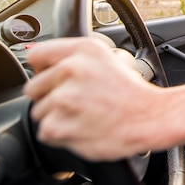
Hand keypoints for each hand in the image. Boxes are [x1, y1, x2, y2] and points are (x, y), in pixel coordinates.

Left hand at [23, 37, 158, 160]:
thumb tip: (39, 64)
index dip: (43, 69)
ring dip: (57, 117)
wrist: (151, 117)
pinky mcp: (61, 125)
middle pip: (33, 87)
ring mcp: (65, 98)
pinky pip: (46, 132)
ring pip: (39, 112)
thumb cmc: (132, 93)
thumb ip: (74, 58)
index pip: (36, 55)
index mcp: (83, 49)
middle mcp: (72, 69)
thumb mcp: (108, 58)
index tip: (53, 78)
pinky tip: (83, 127)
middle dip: (50, 97)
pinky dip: (62, 135)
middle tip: (77, 102)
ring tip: (84, 115)